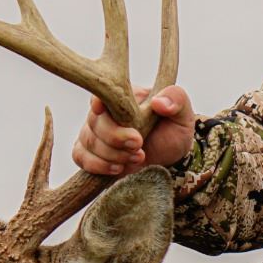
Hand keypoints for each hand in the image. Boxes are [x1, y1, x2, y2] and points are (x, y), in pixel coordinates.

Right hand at [71, 85, 196, 176]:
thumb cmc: (173, 130)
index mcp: (123, 96)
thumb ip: (176, 100)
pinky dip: (97, 165)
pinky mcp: (90, 153)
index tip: (102, 110)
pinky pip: (80, 157)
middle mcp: (104, 112)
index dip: (98, 103)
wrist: (168, 158)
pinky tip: (118, 169)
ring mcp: (94, 132)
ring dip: (112, 154)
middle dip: (116, 137)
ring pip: (89, 141)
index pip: (101, 93)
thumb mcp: (182, 114)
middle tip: (138, 144)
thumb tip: (159, 102)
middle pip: (95, 121)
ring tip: (138, 157)